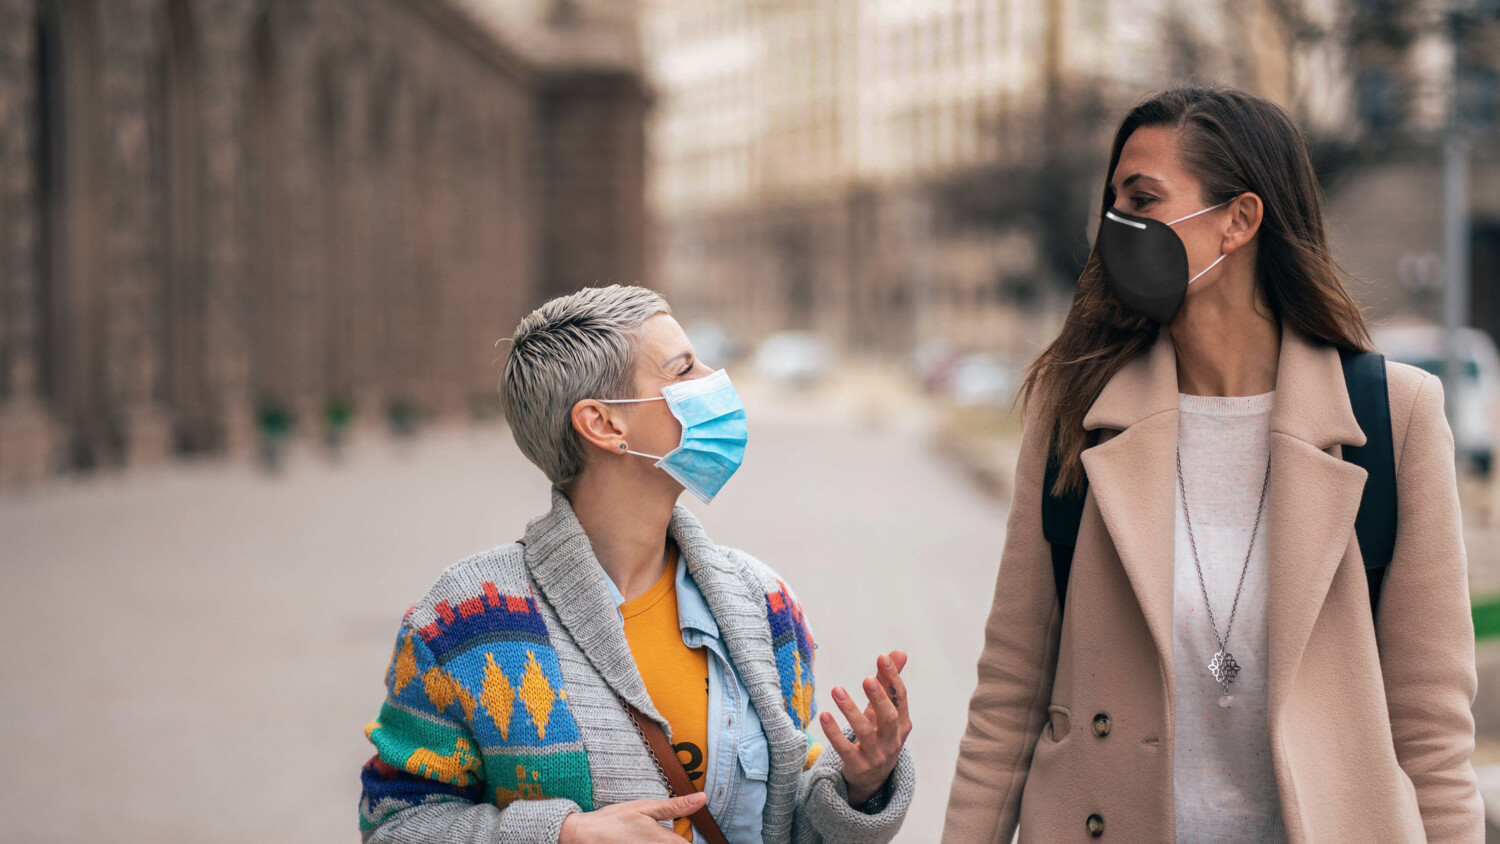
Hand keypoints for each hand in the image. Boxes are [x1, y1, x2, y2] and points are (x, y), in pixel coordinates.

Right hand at [558, 792, 705, 843]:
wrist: (587, 836)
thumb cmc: (616, 820)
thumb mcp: (646, 807)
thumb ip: (676, 806)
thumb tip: (701, 798)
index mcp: (666, 842)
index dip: (690, 838)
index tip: (684, 831)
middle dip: (676, 841)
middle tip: (661, 832)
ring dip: (665, 843)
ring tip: (647, 836)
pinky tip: (641, 840)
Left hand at [818, 649, 911, 806]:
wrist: (873, 779)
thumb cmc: (880, 735)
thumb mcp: (885, 711)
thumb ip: (889, 682)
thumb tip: (899, 652)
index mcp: (903, 724)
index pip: (900, 698)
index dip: (893, 678)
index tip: (882, 657)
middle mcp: (892, 741)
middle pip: (889, 718)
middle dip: (879, 698)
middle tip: (866, 679)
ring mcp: (876, 756)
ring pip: (865, 733)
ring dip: (851, 710)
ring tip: (837, 690)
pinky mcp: (857, 766)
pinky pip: (844, 749)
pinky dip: (834, 733)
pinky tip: (824, 716)